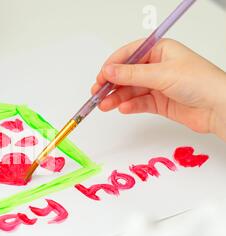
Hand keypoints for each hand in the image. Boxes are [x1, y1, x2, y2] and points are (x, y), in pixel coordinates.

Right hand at [92, 39, 225, 140]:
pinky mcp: (159, 102)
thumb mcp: (161, 74)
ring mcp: (158, 85)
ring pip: (130, 90)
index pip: (129, 55)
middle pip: (127, 74)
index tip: (101, 76)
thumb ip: (132, 74)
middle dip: (111, 84)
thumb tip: (108, 71)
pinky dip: (129, 106)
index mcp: (160, 50)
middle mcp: (158, 66)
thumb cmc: (200, 82)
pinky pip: (138, 103)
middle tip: (97, 93)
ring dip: (116, 97)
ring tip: (105, 105)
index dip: (113, 65)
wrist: (219, 108)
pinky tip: (123, 108)